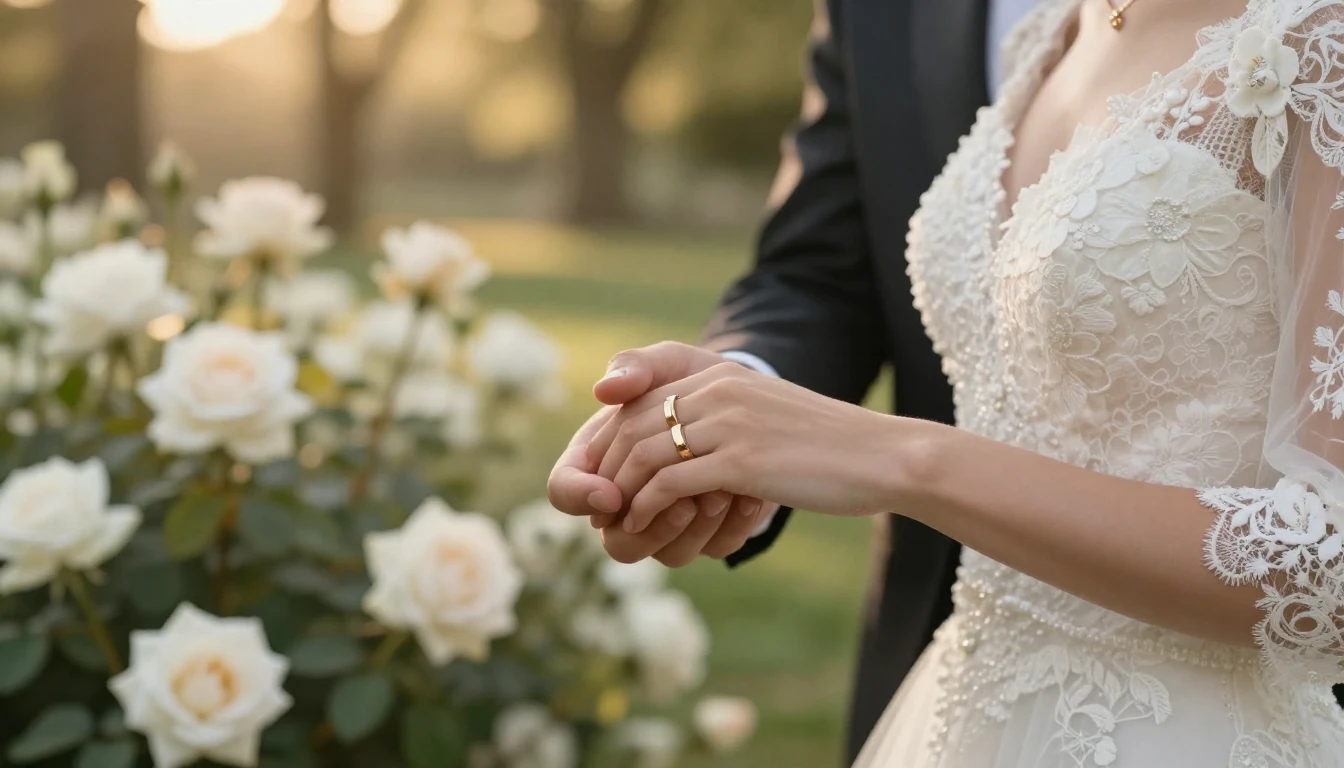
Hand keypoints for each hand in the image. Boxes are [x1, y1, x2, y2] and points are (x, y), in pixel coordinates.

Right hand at [547, 342, 774, 564]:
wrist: (748, 406)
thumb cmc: (694, 385)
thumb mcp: (669, 365)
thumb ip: (637, 367)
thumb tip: (605, 388)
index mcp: (602, 462)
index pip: (565, 492)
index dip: (580, 497)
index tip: (609, 492)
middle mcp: (630, 503)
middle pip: (617, 543)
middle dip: (652, 522)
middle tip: (685, 498)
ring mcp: (670, 525)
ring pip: (670, 555)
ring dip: (697, 524)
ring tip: (724, 487)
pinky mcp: (710, 535)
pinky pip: (715, 549)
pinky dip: (733, 523)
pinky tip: (749, 493)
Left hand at [592, 361, 902, 533]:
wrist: (883, 456)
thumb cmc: (830, 448)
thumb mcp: (769, 419)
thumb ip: (727, 421)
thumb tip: (692, 453)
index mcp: (723, 375)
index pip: (642, 400)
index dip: (614, 440)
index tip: (608, 476)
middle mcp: (720, 390)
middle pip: (633, 424)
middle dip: (610, 468)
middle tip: (602, 505)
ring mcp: (730, 423)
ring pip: (645, 453)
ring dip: (623, 492)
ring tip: (619, 521)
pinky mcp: (741, 461)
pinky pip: (671, 482)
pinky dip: (648, 507)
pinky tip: (646, 525)